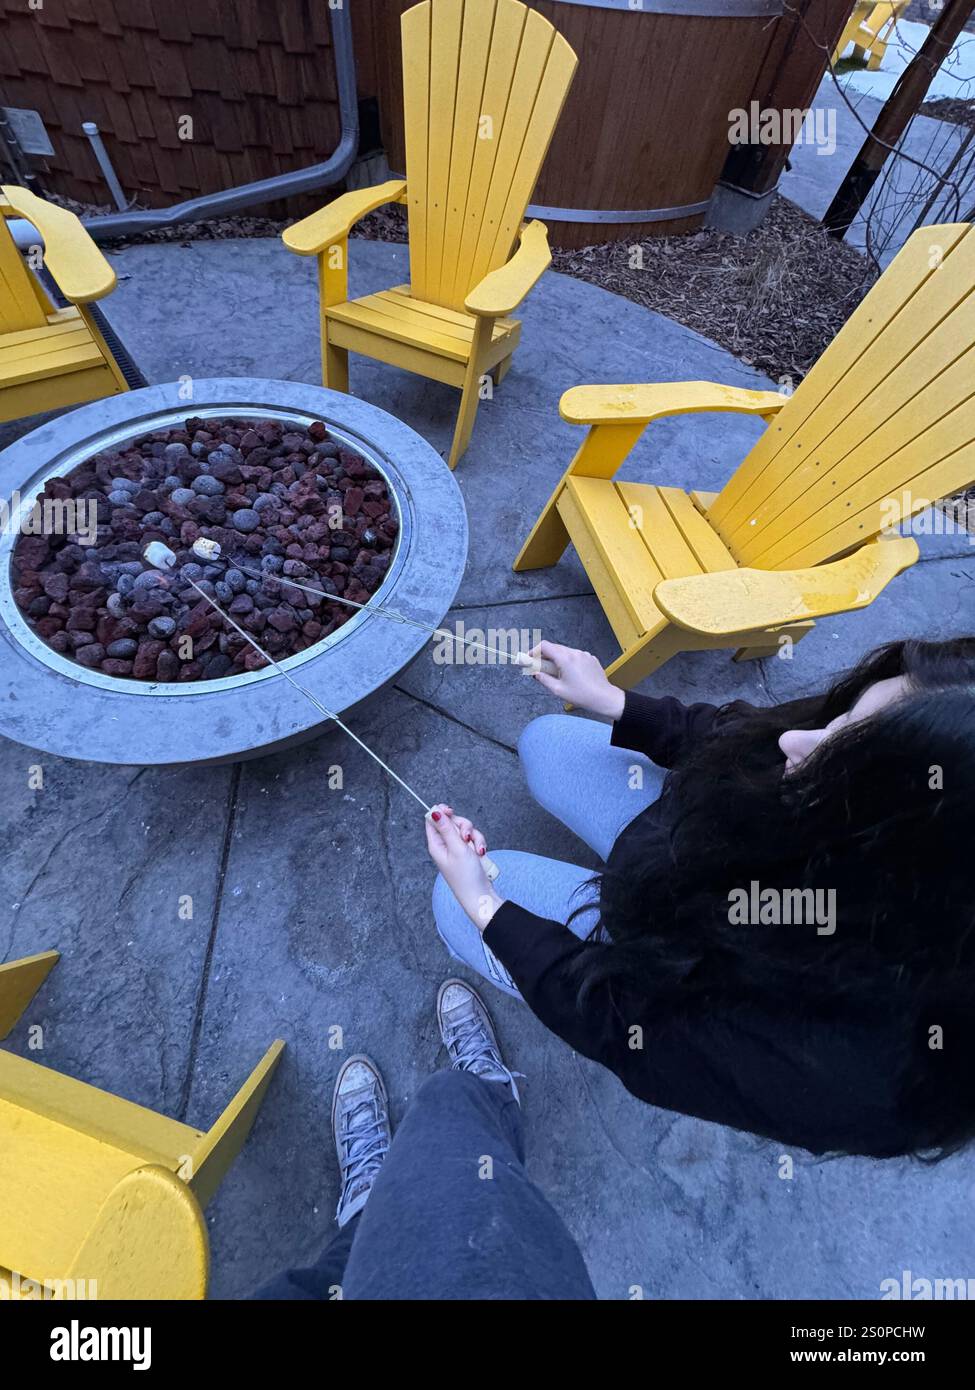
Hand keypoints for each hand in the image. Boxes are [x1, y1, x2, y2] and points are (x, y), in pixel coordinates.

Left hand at [425, 805, 503, 932]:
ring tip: (476, 850)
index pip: (432, 821)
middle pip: (452, 822)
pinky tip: (480, 853)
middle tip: (466, 837)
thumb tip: (434, 811)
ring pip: (466, 830)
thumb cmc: (466, 876)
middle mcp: (445, 845)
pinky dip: (479, 844)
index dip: (441, 812)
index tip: (451, 811)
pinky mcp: (467, 852)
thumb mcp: (456, 848)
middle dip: (464, 827)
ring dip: (474, 837)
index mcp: (436, 844)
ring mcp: (457, 849)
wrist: (480, 894)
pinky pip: (473, 839)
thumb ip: (446, 828)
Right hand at [527, 642, 624, 718]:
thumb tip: (535, 673)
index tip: (530, 658)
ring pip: (565, 651)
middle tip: (540, 667)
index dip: (534, 651)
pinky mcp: (591, 658)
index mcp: (565, 659)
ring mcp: (584, 654)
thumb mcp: (558, 690)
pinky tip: (570, 674)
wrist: (604, 697)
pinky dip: (569, 661)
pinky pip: (576, 656)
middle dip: (545, 656)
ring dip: (557, 658)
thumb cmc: (582, 695)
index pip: (545, 646)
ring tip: (556, 673)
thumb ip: (544, 679)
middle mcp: (575, 653)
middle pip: (554, 648)